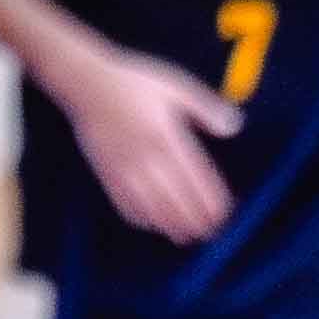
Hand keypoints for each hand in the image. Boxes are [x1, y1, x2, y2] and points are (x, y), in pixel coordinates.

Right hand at [64, 48, 239, 243]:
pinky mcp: (104, 170)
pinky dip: (139, 217)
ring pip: (149, 205)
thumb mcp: (176, 87)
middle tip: (209, 232)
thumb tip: (234, 127)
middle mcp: (146, 155)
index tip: (223, 214)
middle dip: (193, 219)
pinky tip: (151, 224)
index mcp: (167, 135)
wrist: (84, 81)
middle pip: (174, 197)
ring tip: (185, 236)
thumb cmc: (134, 81)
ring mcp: (123, 166)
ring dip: (169, 224)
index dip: (210, 199)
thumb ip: (206, 109)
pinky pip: (122, 201)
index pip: (195, 176)